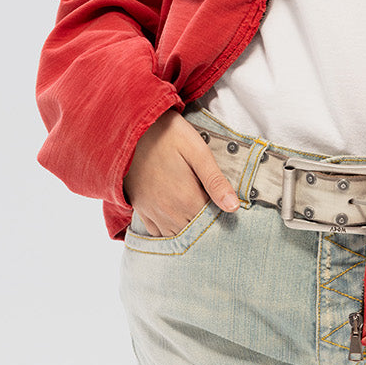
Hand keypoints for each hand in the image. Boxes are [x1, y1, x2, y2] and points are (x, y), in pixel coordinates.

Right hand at [122, 109, 239, 236]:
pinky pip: (155, 232)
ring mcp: (152, 211)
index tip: (224, 205)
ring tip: (194, 209)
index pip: (210, 222)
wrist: (131, 129)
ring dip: (187, 227)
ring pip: (175, 234)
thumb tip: (234, 207)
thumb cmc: (168, 135)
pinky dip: (167, 229)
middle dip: (204, 223)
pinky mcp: (140, 207)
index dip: (219, 216)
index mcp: (186, 199)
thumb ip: (215, 181)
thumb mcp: (198, 151)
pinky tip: (175, 216)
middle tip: (210, 204)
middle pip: (193, 231)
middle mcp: (168, 212)